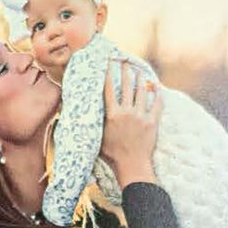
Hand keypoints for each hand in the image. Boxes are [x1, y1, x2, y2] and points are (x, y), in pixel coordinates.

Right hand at [99, 58, 164, 186]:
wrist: (132, 166)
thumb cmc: (112, 155)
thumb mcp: (97, 138)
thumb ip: (91, 124)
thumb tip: (70, 116)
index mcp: (112, 114)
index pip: (110, 89)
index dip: (109, 74)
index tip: (108, 63)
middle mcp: (127, 112)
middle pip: (126, 86)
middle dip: (125, 71)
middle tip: (125, 61)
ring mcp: (141, 117)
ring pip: (141, 92)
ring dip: (140, 80)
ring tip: (139, 71)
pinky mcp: (152, 122)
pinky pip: (156, 104)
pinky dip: (157, 94)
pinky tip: (156, 87)